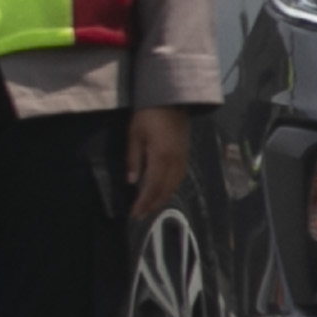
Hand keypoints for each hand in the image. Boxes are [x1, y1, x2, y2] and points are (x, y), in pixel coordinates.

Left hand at [127, 104, 189, 223]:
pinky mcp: (185, 155)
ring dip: (161, 199)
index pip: (152, 187)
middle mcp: (175, 162)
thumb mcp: (134, 136)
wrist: (170, 100)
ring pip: (173, 186)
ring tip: (149, 208)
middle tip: (139, 216)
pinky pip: (178, 178)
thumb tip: (132, 182)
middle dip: (152, 205)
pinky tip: (162, 192)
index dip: (143, 202)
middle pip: (164, 190)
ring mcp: (183, 159)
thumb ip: (134, 160)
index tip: (134, 214)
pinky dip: (169, 189)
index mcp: (161, 157)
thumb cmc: (147, 116)